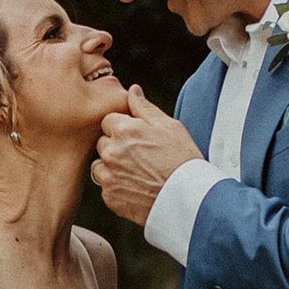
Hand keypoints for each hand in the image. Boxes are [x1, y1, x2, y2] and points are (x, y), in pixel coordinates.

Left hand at [93, 85, 200, 225]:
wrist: (188, 198)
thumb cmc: (183, 159)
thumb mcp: (170, 126)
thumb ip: (145, 108)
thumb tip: (133, 90)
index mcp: (124, 130)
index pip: (108, 120)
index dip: (123, 128)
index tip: (137, 138)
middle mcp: (111, 152)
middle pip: (103, 142)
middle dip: (116, 146)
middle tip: (140, 157)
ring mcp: (108, 176)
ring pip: (100, 165)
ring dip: (113, 167)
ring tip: (138, 174)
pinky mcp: (110, 197)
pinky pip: (106, 187)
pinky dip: (117, 187)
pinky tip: (137, 188)